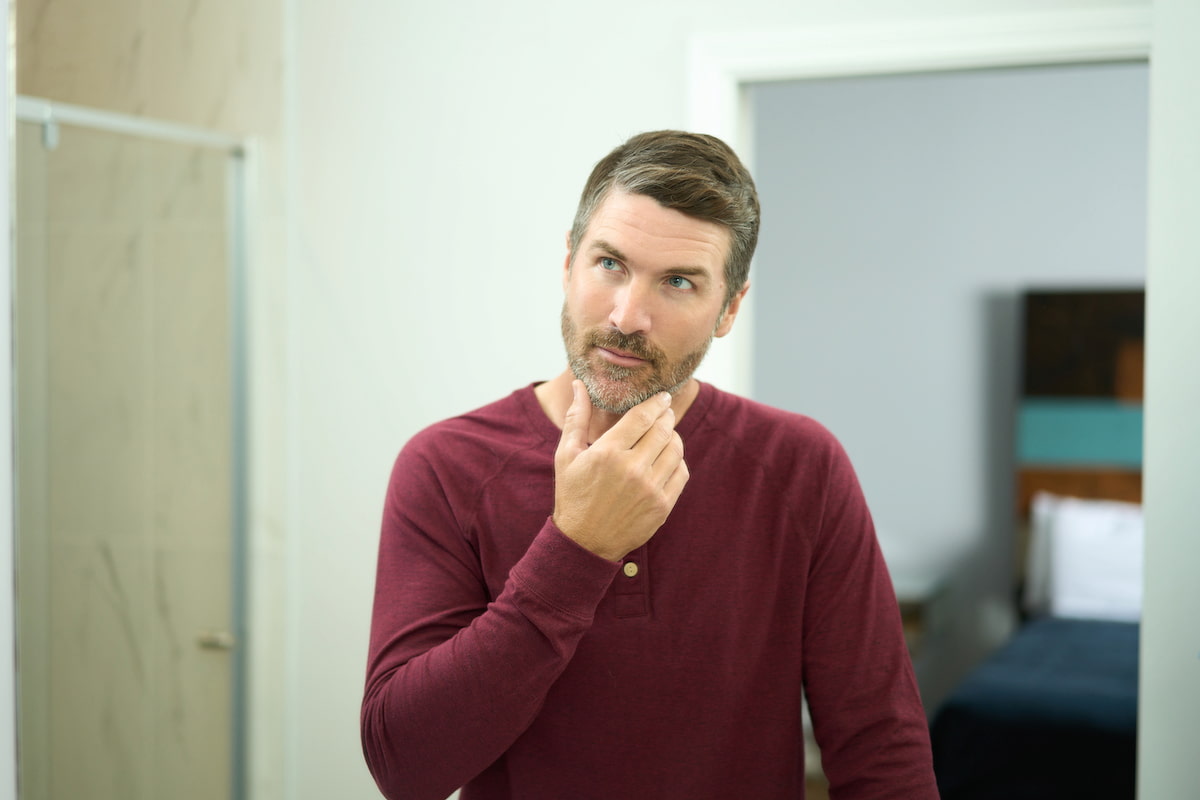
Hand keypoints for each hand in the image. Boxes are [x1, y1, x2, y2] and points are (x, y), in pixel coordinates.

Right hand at [552, 380, 689, 560]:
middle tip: (665, 411)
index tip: (661, 397)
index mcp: (607, 452)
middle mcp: (631, 469)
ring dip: (674, 437)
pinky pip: (681, 474)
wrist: (584, 542)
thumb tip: (579, 386)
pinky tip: (669, 458)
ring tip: (667, 433)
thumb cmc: (573, 495)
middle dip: (666, 416)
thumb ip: (577, 418)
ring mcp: (650, 489)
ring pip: (675, 450)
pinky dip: (679, 461)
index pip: (642, 416)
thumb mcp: (566, 455)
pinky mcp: (662, 506)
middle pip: (662, 430)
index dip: (655, 402)